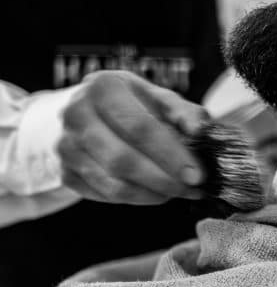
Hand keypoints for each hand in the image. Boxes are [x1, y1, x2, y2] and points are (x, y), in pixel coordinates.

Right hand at [57, 71, 207, 204]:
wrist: (95, 112)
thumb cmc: (136, 105)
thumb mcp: (161, 99)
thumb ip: (185, 113)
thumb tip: (199, 132)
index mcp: (103, 87)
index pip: (139, 127)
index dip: (171, 154)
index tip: (196, 174)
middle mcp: (76, 114)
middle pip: (122, 159)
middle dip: (163, 180)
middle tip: (191, 189)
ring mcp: (66, 145)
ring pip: (112, 184)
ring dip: (152, 194)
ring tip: (177, 192)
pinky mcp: (65, 172)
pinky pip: (104, 196)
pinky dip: (135, 199)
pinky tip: (155, 193)